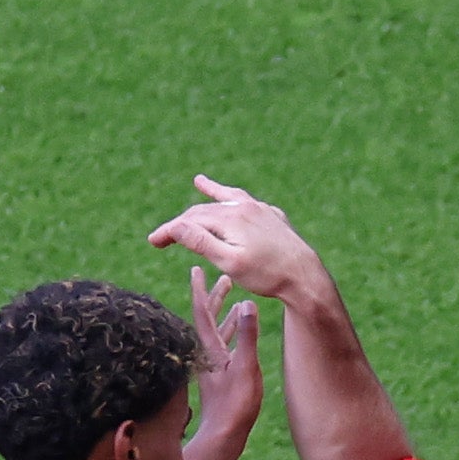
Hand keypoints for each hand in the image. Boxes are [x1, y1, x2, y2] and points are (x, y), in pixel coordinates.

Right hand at [149, 177, 331, 305]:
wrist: (306, 277)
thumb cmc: (266, 274)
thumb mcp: (229, 263)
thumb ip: (201, 242)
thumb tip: (175, 225)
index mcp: (230, 217)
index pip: (190, 220)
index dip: (169, 230)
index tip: (152, 242)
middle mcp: (244, 207)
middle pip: (205, 209)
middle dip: (182, 221)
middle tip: (162, 236)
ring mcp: (261, 210)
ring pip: (228, 199)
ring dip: (211, 192)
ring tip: (199, 182)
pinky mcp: (274, 218)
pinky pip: (249, 203)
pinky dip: (236, 198)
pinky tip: (239, 200)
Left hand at [185, 263, 261, 442]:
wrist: (224, 435)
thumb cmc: (235, 404)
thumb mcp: (245, 367)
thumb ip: (247, 335)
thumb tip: (246, 303)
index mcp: (209, 348)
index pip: (202, 311)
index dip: (200, 289)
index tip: (196, 269)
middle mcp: (207, 353)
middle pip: (207, 317)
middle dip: (213, 296)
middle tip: (221, 276)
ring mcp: (212, 364)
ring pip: (216, 330)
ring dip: (223, 312)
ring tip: (232, 295)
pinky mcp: (219, 374)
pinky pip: (223, 344)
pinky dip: (230, 330)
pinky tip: (238, 328)